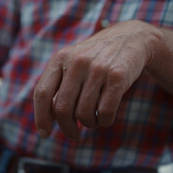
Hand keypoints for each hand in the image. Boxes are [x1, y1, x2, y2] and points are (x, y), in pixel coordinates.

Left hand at [34, 20, 162, 139]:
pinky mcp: (118, 76)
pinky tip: (105, 118)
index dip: (41, 117)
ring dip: (89, 124)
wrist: (131, 37)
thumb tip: (47, 119)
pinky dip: (104, 122)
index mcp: (60, 58)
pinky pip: (105, 112)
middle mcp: (77, 62)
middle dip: (67, 128)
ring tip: (93, 120)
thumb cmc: (95, 59)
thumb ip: (58, 86)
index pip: (42, 93)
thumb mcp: (73, 63)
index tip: (45, 133)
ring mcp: (98, 68)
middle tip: (74, 135)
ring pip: (83, 114)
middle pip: (62, 109)